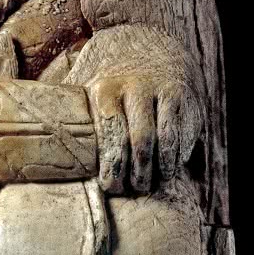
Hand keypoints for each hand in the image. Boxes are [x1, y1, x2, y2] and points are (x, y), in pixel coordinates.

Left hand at [86, 73, 201, 195]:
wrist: (153, 64)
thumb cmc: (117, 97)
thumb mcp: (95, 100)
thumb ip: (83, 126)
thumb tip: (68, 165)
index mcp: (106, 90)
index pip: (111, 134)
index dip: (112, 164)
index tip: (110, 186)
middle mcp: (136, 87)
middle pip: (140, 138)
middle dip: (139, 171)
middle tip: (135, 189)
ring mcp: (163, 91)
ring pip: (166, 139)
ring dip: (161, 167)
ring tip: (154, 184)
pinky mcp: (185, 99)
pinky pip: (183, 134)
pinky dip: (177, 156)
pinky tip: (169, 168)